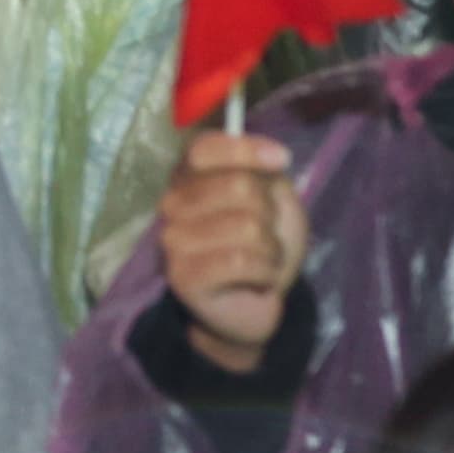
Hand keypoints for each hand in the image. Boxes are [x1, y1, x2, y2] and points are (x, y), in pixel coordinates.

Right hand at [151, 126, 306, 372]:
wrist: (256, 304)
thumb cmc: (263, 245)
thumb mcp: (275, 200)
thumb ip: (266, 172)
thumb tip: (273, 155)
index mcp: (189, 179)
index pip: (205, 148)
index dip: (245, 150)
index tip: (280, 160)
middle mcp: (172, 204)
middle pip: (238, 186)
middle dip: (270, 213)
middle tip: (264, 234)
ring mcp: (173, 241)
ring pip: (246, 226)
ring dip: (271, 248)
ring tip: (262, 260)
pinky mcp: (182, 277)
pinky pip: (240, 261)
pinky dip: (265, 272)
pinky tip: (257, 280)